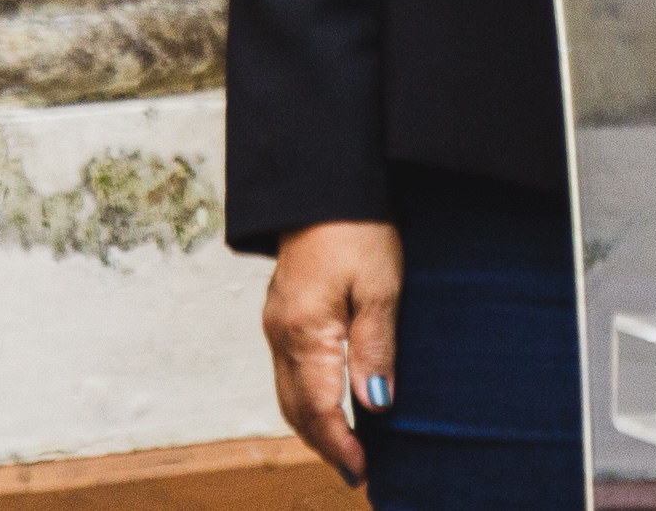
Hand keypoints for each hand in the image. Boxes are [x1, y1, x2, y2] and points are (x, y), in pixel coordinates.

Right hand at [263, 220, 399, 486]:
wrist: (323, 183)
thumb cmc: (358, 229)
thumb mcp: (379, 287)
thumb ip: (376, 348)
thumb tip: (375, 407)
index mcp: (305, 332)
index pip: (319, 409)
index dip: (341, 446)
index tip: (362, 472)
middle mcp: (281, 334)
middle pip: (297, 409)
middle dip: (325, 444)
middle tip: (356, 471)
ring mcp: (276, 324)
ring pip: (288, 393)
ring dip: (314, 425)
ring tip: (345, 448)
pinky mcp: (281, 313)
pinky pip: (288, 372)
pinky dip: (307, 399)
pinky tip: (330, 402)